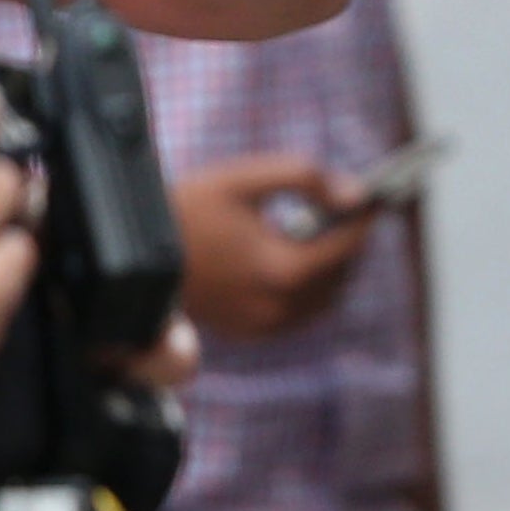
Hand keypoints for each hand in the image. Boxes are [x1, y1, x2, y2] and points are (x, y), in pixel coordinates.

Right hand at [174, 154, 373, 341]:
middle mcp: (276, 308)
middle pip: (339, 275)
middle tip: (350, 211)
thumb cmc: (186, 210)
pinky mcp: (248, 332)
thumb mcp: (246, 179)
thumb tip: (356, 193)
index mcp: (281, 272)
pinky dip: (306, 288)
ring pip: (323, 299)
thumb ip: (307, 178)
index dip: (364, 220)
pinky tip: (293, 258)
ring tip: (321, 231)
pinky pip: (298, 313)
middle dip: (347, 243)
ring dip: (330, 267)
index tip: (376, 198)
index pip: (346, 248)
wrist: (133, 256)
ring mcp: (262, 325)